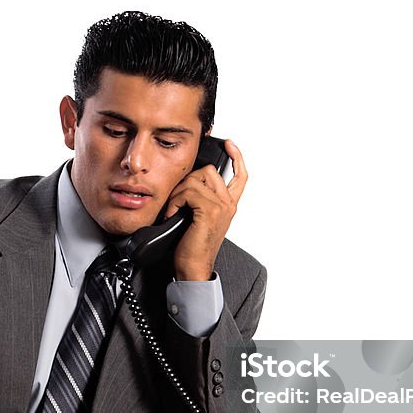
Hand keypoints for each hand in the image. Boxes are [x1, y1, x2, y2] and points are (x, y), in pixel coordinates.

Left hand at [165, 139, 248, 280]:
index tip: (229, 144)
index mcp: (228, 205)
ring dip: (178, 192)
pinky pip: (188, 191)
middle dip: (187, 181)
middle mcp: (228, 204)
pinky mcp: (210, 210)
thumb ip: (200, 200)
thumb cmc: (191, 247)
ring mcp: (222, 206)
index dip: (236, 157)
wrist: (193, 268)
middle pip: (208, 171)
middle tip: (177, 201)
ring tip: (174, 210)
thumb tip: (188, 182)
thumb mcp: (198, 218)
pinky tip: (173, 214)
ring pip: (196, 179)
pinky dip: (175, 201)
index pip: (240, 176)